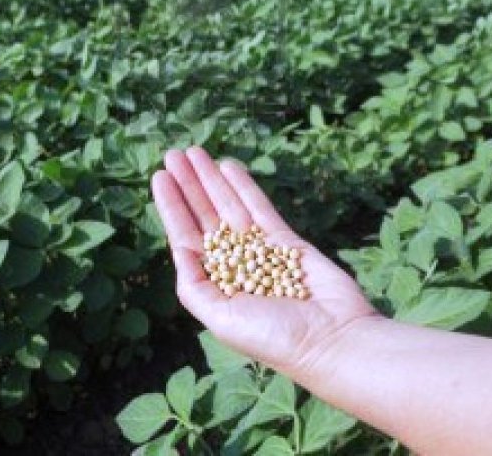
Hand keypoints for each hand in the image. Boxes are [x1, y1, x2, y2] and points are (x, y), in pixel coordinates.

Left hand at [151, 146, 379, 376]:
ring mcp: (261, 251)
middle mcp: (234, 265)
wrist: (331, 339)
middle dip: (189, 186)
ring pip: (230, 206)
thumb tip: (178, 250)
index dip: (172, 207)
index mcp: (215, 285)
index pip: (186, 238)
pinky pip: (261, 208)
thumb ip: (194, 286)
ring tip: (194, 152)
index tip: (159, 177)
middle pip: (205, 216)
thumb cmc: (273, 338)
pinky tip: (228, 167)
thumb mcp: (221, 318)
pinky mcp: (287, 241)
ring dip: (211, 179)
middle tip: (172, 153)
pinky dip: (244, 187)